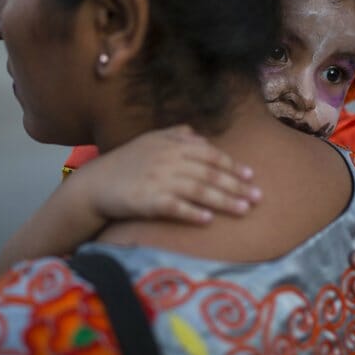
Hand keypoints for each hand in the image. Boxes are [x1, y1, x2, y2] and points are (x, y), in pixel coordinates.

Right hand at [80, 125, 260, 224]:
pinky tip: (209, 220)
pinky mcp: (148, 200)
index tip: (251, 175)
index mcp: (171, 144)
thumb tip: (197, 134)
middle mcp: (168, 159)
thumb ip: (175, 134)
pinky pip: (175, 207)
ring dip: (224, 200)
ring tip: (244, 210)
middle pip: (210, 173)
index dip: (232, 165)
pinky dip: (193, 213)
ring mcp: (159, 179)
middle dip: (237, 185)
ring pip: (199, 190)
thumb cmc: (125, 163)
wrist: (95, 184)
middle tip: (258, 197)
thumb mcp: (149, 140)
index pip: (209, 154)